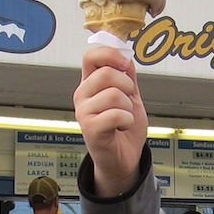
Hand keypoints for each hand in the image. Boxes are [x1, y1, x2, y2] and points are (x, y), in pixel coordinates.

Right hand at [74, 45, 149, 192]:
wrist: (124, 159)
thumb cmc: (124, 129)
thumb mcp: (130, 97)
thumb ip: (127, 77)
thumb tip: (126, 55)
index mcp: (90, 84)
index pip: (90, 56)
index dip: (109, 54)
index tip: (124, 64)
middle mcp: (83, 95)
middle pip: (106, 73)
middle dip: (126, 85)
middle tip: (127, 100)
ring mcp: (84, 112)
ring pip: (114, 94)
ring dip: (128, 107)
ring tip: (124, 117)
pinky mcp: (90, 129)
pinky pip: (116, 114)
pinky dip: (127, 120)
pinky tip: (122, 126)